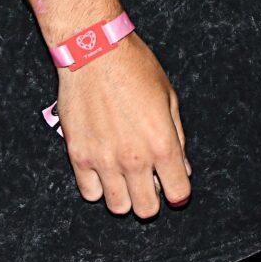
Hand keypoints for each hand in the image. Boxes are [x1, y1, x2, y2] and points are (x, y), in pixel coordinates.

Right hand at [55, 34, 190, 217]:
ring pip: (118, 207)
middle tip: (150, 183)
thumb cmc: (135, 67)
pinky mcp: (78, 156)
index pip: (177, 192)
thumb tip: (182, 168)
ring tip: (126, 177)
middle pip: (146, 209)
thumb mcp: (169, 97)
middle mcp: (134, 159)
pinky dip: (99, 187)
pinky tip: (104, 169)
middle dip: (152, 199)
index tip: (174, 187)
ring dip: (125, 197)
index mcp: (162, 143)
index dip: (179, 193)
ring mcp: (104, 160)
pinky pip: (90, 192)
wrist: (94, 52)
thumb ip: (177, 136)